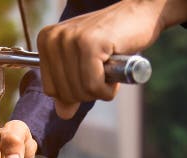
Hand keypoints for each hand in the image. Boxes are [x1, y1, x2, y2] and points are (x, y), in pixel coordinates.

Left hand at [37, 0, 186, 118]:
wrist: (140, 13)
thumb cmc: (113, 39)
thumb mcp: (85, 64)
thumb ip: (70, 87)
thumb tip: (62, 114)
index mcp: (46, 40)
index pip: (50, 89)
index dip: (74, 92)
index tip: (90, 73)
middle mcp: (53, 38)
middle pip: (64, 93)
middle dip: (89, 92)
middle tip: (103, 71)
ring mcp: (70, 39)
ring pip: (80, 91)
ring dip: (101, 89)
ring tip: (110, 66)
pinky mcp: (89, 44)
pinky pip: (93, 86)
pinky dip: (109, 88)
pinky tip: (116, 69)